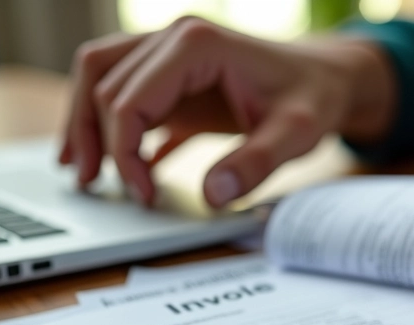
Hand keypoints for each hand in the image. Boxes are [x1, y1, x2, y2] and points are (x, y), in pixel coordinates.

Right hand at [60, 16, 394, 206]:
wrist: (329, 80)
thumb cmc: (314, 99)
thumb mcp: (295, 135)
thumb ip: (255, 164)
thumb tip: (213, 195)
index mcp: (196, 45)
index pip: (130, 97)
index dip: (123, 150)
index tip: (143, 195)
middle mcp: (174, 39)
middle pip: (102, 81)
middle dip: (93, 137)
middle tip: (94, 187)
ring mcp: (172, 56)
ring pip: (104, 79)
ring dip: (88, 124)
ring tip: (85, 172)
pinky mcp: (178, 79)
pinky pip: (129, 94)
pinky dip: (116, 126)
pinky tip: (116, 163)